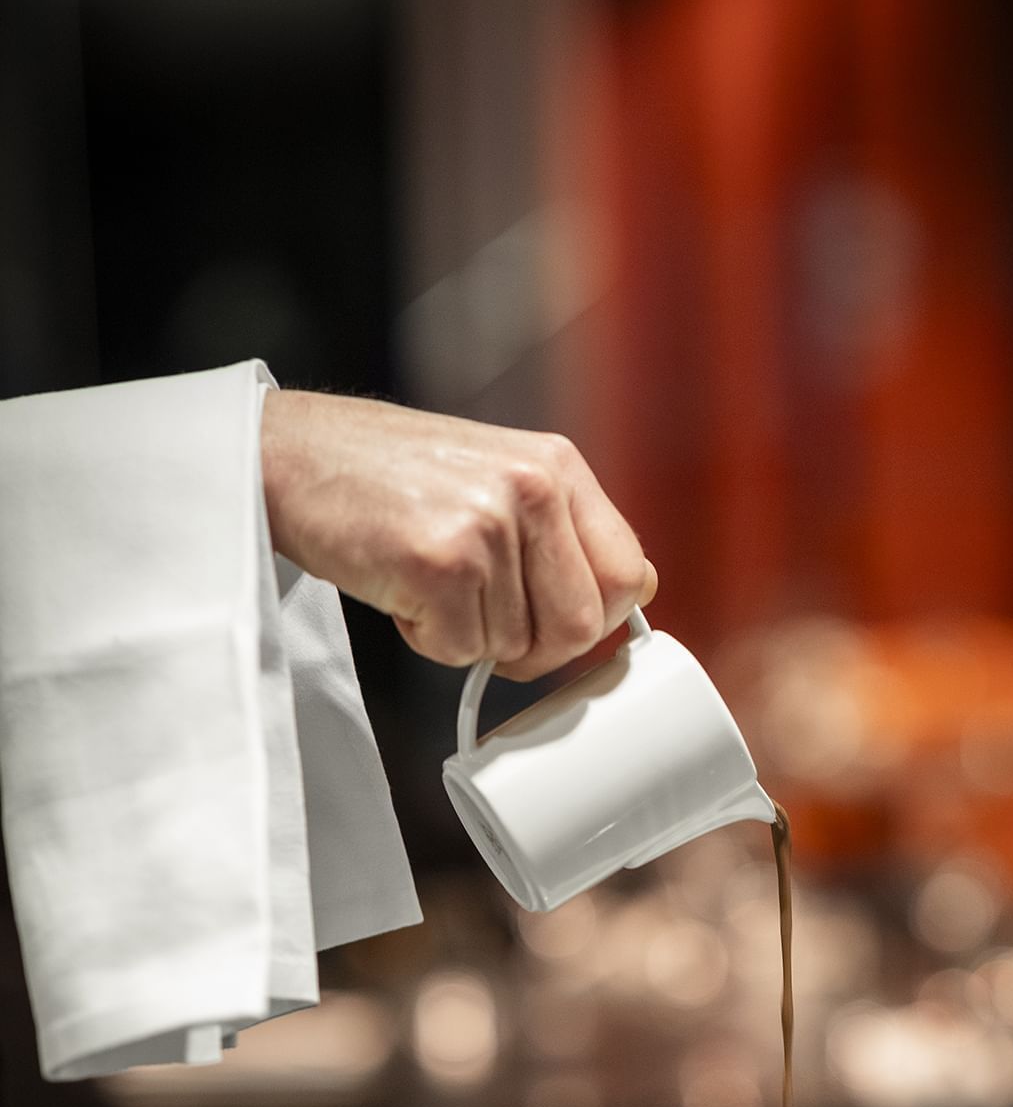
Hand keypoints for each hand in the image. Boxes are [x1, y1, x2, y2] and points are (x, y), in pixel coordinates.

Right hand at [260, 389, 656, 679]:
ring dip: (468, 636)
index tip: (553, 624)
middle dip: (535, 649)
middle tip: (484, 625)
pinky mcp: (439, 562)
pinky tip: (402, 589)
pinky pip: (460, 650)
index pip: (628, 574)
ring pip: (516, 646)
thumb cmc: (387, 476)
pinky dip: (428, 639)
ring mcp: (488, 524)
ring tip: (427, 582)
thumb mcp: (494, 476)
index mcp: (557, 465)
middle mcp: (533, 488)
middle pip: (580, 627)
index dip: (593, 619)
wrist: (290, 456)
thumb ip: (556, 531)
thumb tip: (620, 603)